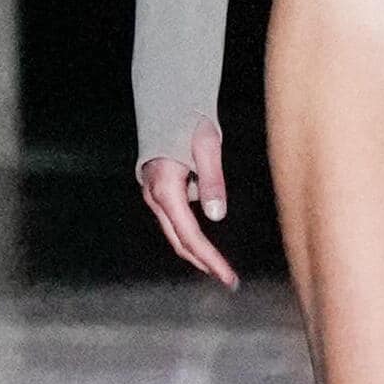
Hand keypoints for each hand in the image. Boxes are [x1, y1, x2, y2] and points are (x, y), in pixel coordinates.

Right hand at [138, 117, 239, 289]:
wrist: (169, 103)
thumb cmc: (190, 121)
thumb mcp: (207, 147)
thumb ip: (212, 181)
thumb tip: (216, 215)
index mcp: (166, 188)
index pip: (190, 234)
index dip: (210, 258)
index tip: (227, 276)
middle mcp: (155, 196)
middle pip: (180, 241)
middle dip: (204, 262)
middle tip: (228, 280)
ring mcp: (154, 194)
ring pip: (176, 233)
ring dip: (198, 250)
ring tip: (220, 266)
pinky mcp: (159, 191)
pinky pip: (176, 219)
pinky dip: (192, 233)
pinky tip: (208, 239)